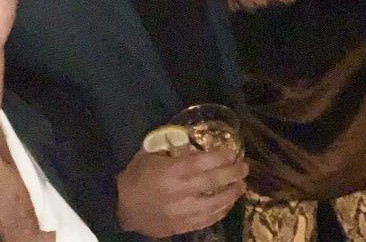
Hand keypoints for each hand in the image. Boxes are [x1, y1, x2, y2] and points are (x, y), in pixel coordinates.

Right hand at [116, 147, 247, 236]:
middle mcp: (179, 193)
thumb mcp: (150, 153)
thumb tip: (193, 139)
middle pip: (212, 183)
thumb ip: (172, 146)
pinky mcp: (181, 227)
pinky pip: (206, 220)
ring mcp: (182, 213)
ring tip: (241, 186)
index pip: (202, 163)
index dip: (220, 158)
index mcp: (171, 171)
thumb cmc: (136, 175)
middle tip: (244, 168)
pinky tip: (227, 204)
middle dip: (232, 174)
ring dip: (230, 195)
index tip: (233, 152)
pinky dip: (219, 212)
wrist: (120, 206)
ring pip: (213, 205)